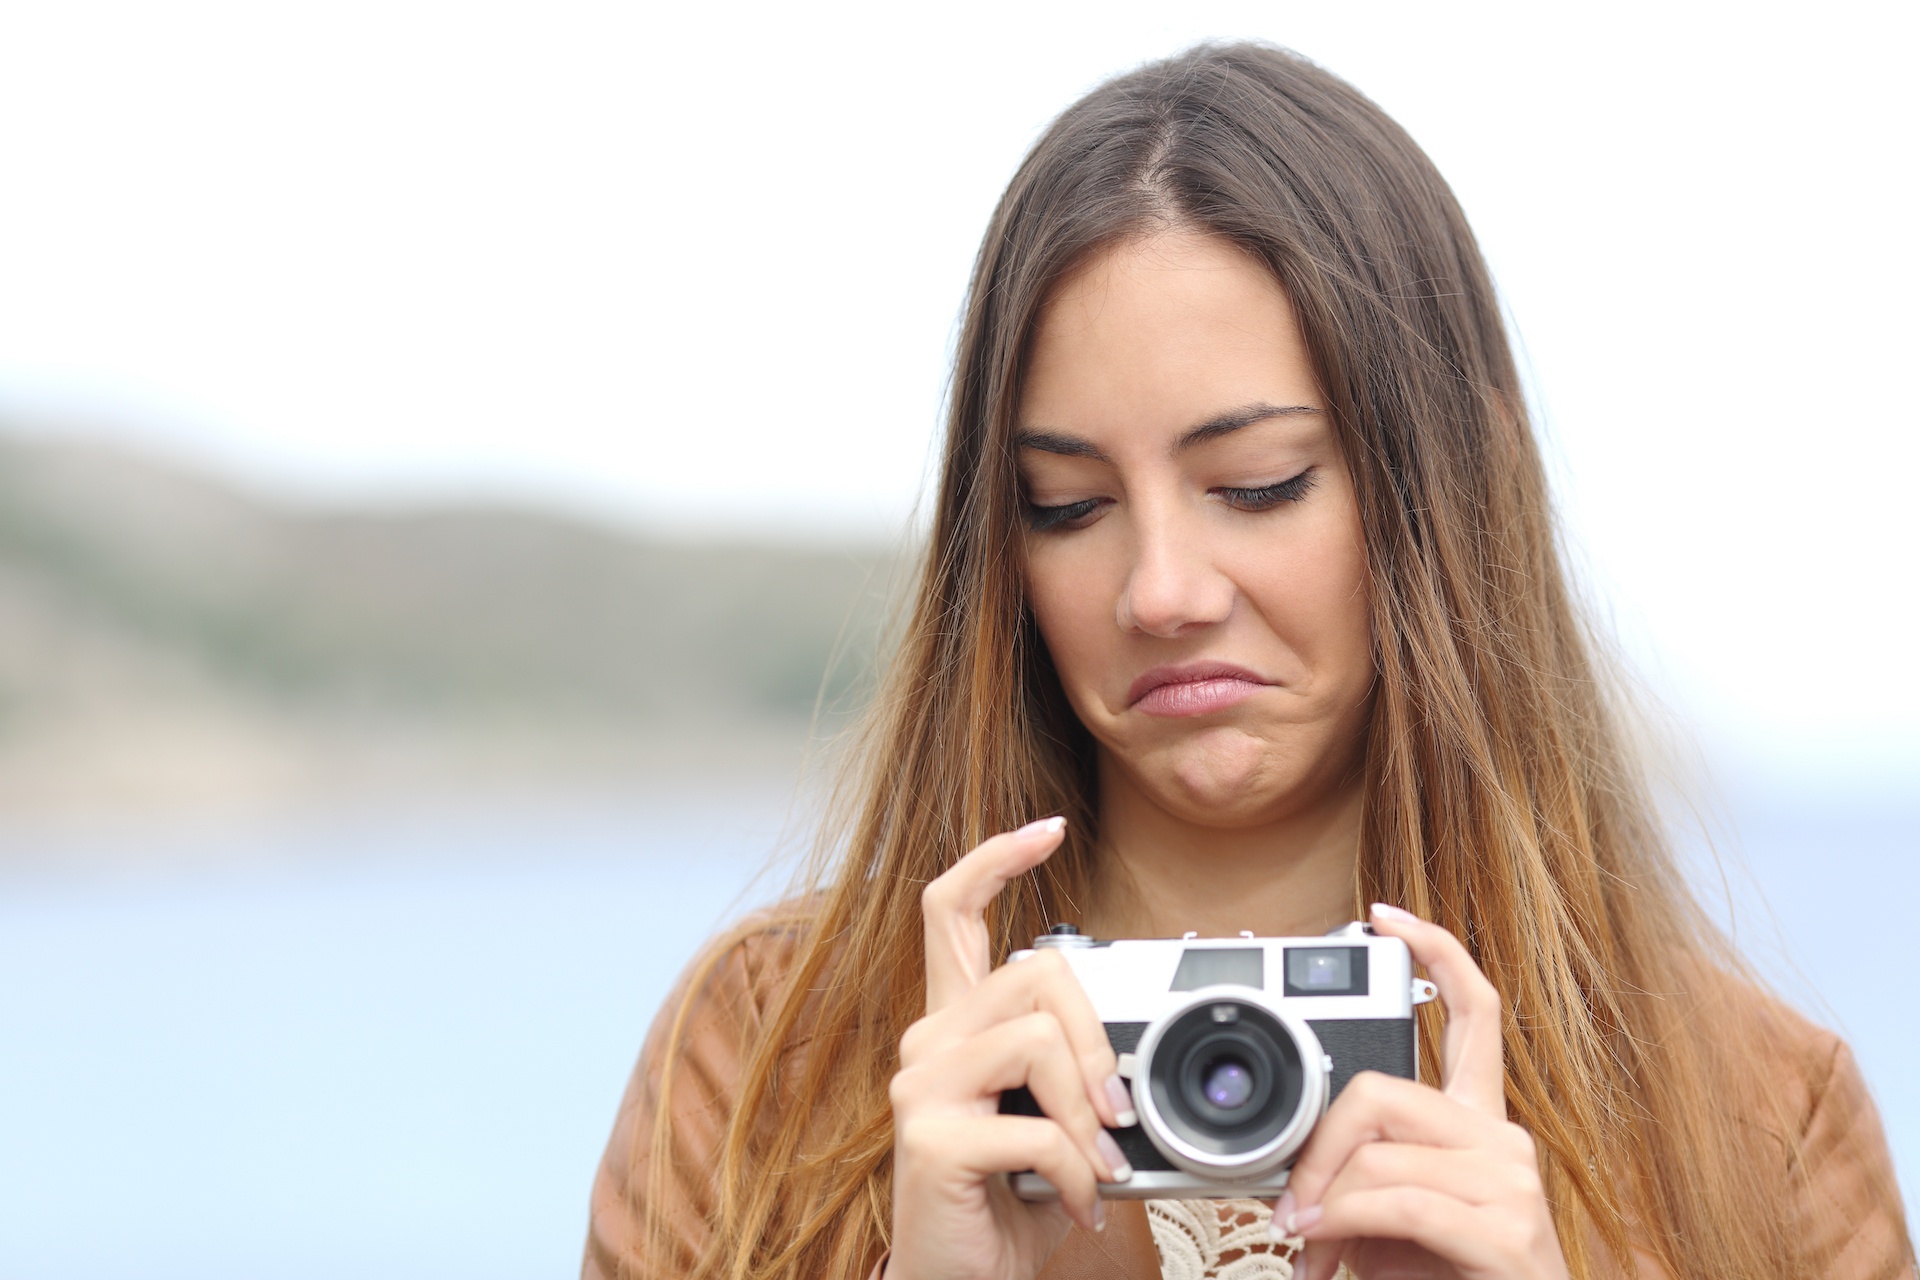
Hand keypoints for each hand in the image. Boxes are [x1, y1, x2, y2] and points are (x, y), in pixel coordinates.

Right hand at [884, 818, 1133, 1279]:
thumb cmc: (1010, 1205)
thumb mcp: (1053, 1125)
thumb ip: (1077, 1075)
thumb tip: (1143, 1058)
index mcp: (957, 1025)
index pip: (954, 910)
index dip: (996, 860)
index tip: (1046, 830)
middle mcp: (928, 1039)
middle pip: (1031, 970)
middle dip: (1098, 1038)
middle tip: (1119, 1115)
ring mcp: (919, 1083)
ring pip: (1036, 1037)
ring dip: (1089, 1114)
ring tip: (1097, 1170)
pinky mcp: (927, 1135)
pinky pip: (1036, 1128)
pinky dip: (1075, 1174)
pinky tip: (1072, 1206)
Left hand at [1276, 903, 1567, 1279]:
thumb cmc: (1445, 1278)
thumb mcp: (1387, 1217)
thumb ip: (1352, 1174)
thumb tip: (1288, 1176)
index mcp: (1478, 1121)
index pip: (1475, 1010)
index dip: (1437, 951)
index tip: (1384, 915)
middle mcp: (1502, 1138)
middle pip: (1382, 1091)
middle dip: (1316, 1146)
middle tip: (1289, 1201)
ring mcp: (1511, 1181)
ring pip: (1379, 1151)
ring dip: (1323, 1201)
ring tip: (1305, 1241)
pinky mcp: (1506, 1229)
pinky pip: (1398, 1200)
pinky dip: (1343, 1223)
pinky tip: (1321, 1248)